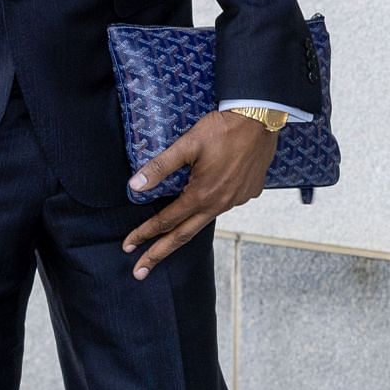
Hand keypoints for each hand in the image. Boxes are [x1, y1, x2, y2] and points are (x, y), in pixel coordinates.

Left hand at [122, 110, 278, 278]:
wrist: (261, 118)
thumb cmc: (224, 128)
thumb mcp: (188, 144)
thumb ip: (160, 167)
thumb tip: (135, 186)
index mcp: (202, 194)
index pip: (166, 221)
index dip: (144, 233)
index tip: (128, 246)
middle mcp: (220, 203)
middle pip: (183, 235)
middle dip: (159, 254)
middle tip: (140, 272)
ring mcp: (237, 200)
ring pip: (205, 220)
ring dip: (185, 231)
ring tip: (170, 238)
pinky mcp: (249, 193)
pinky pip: (225, 205)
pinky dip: (212, 207)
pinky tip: (208, 199)